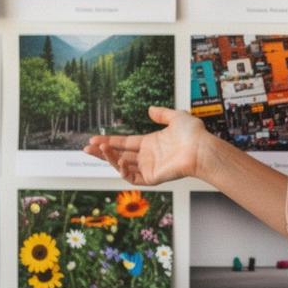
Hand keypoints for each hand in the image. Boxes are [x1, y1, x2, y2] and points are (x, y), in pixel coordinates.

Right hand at [84, 106, 209, 185]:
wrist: (201, 149)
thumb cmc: (193, 134)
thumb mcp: (176, 117)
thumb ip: (162, 113)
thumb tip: (150, 109)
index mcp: (151, 143)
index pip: (125, 143)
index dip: (110, 141)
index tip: (94, 138)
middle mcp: (148, 156)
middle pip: (119, 155)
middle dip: (102, 152)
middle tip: (86, 148)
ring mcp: (149, 168)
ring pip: (122, 166)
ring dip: (108, 159)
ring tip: (97, 149)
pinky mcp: (152, 178)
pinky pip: (132, 177)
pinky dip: (122, 170)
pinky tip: (116, 159)